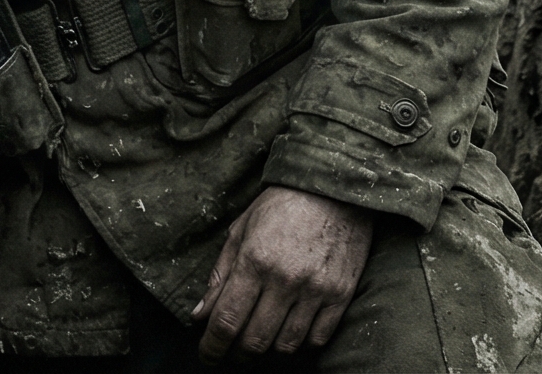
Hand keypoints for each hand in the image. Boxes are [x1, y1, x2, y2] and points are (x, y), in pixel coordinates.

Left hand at [192, 185, 374, 361]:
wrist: (336, 186)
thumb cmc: (283, 204)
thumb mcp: (242, 229)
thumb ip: (220, 275)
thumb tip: (200, 316)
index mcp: (254, 260)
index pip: (226, 322)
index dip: (212, 348)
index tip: (208, 355)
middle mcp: (284, 279)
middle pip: (254, 341)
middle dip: (237, 353)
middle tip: (234, 349)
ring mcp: (316, 289)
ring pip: (286, 345)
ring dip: (269, 349)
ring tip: (264, 338)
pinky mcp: (341, 293)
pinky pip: (317, 338)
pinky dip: (301, 343)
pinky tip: (292, 330)